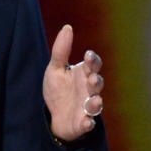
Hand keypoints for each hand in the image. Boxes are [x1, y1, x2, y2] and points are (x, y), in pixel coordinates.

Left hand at [42, 24, 104, 143]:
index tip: (88, 55)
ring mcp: (87, 107)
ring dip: (95, 102)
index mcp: (83, 74)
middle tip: (92, 78)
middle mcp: (88, 90)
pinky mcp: (82, 122)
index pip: (94, 65)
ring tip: (93, 100)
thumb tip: (67, 27)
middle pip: (97, 84)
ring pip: (96, 104)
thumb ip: (61, 50)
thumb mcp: (55, 68)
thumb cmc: (58, 89)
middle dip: (96, 81)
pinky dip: (88, 123)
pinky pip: (88, 123)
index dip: (93, 60)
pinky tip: (87, 122)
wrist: (53, 115)